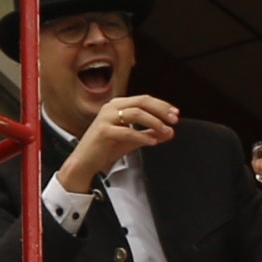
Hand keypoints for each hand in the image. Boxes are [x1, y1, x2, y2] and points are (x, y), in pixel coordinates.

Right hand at [56, 95, 179, 191]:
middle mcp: (111, 108)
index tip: (175, 114)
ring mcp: (106, 118)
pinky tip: (152, 142)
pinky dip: (142, 136)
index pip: (144, 99)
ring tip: (165, 131)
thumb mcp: (132, 139)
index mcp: (118, 105)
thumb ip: (149, 134)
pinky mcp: (103, 131)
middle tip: (174, 120)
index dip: (162, 105)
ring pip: (136, 113)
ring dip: (154, 122)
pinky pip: (127, 131)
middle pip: (142, 102)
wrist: (85, 161)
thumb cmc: (106, 148)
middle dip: (161, 110)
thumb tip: (170, 132)